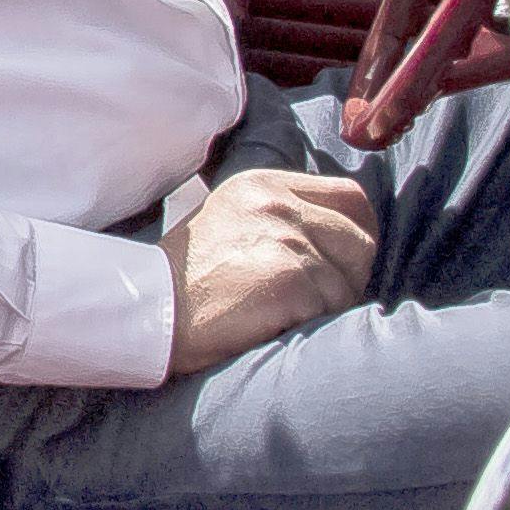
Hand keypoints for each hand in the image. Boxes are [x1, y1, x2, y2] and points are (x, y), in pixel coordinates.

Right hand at [163, 168, 378, 377]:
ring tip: (284, 312)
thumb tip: (341, 235)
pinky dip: (312, 324)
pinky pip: (333, 309)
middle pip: (360, 240)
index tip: (336, 263)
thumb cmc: (190, 280)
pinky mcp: (290, 278)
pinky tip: (276, 324)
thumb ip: (282, 216)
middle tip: (310, 298)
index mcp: (263, 184)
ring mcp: (284, 239)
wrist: (149, 309)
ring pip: (350, 281)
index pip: (350, 197)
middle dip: (347, 275)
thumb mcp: (232, 221)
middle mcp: (276, 203)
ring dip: (329, 306)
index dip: (353, 234)